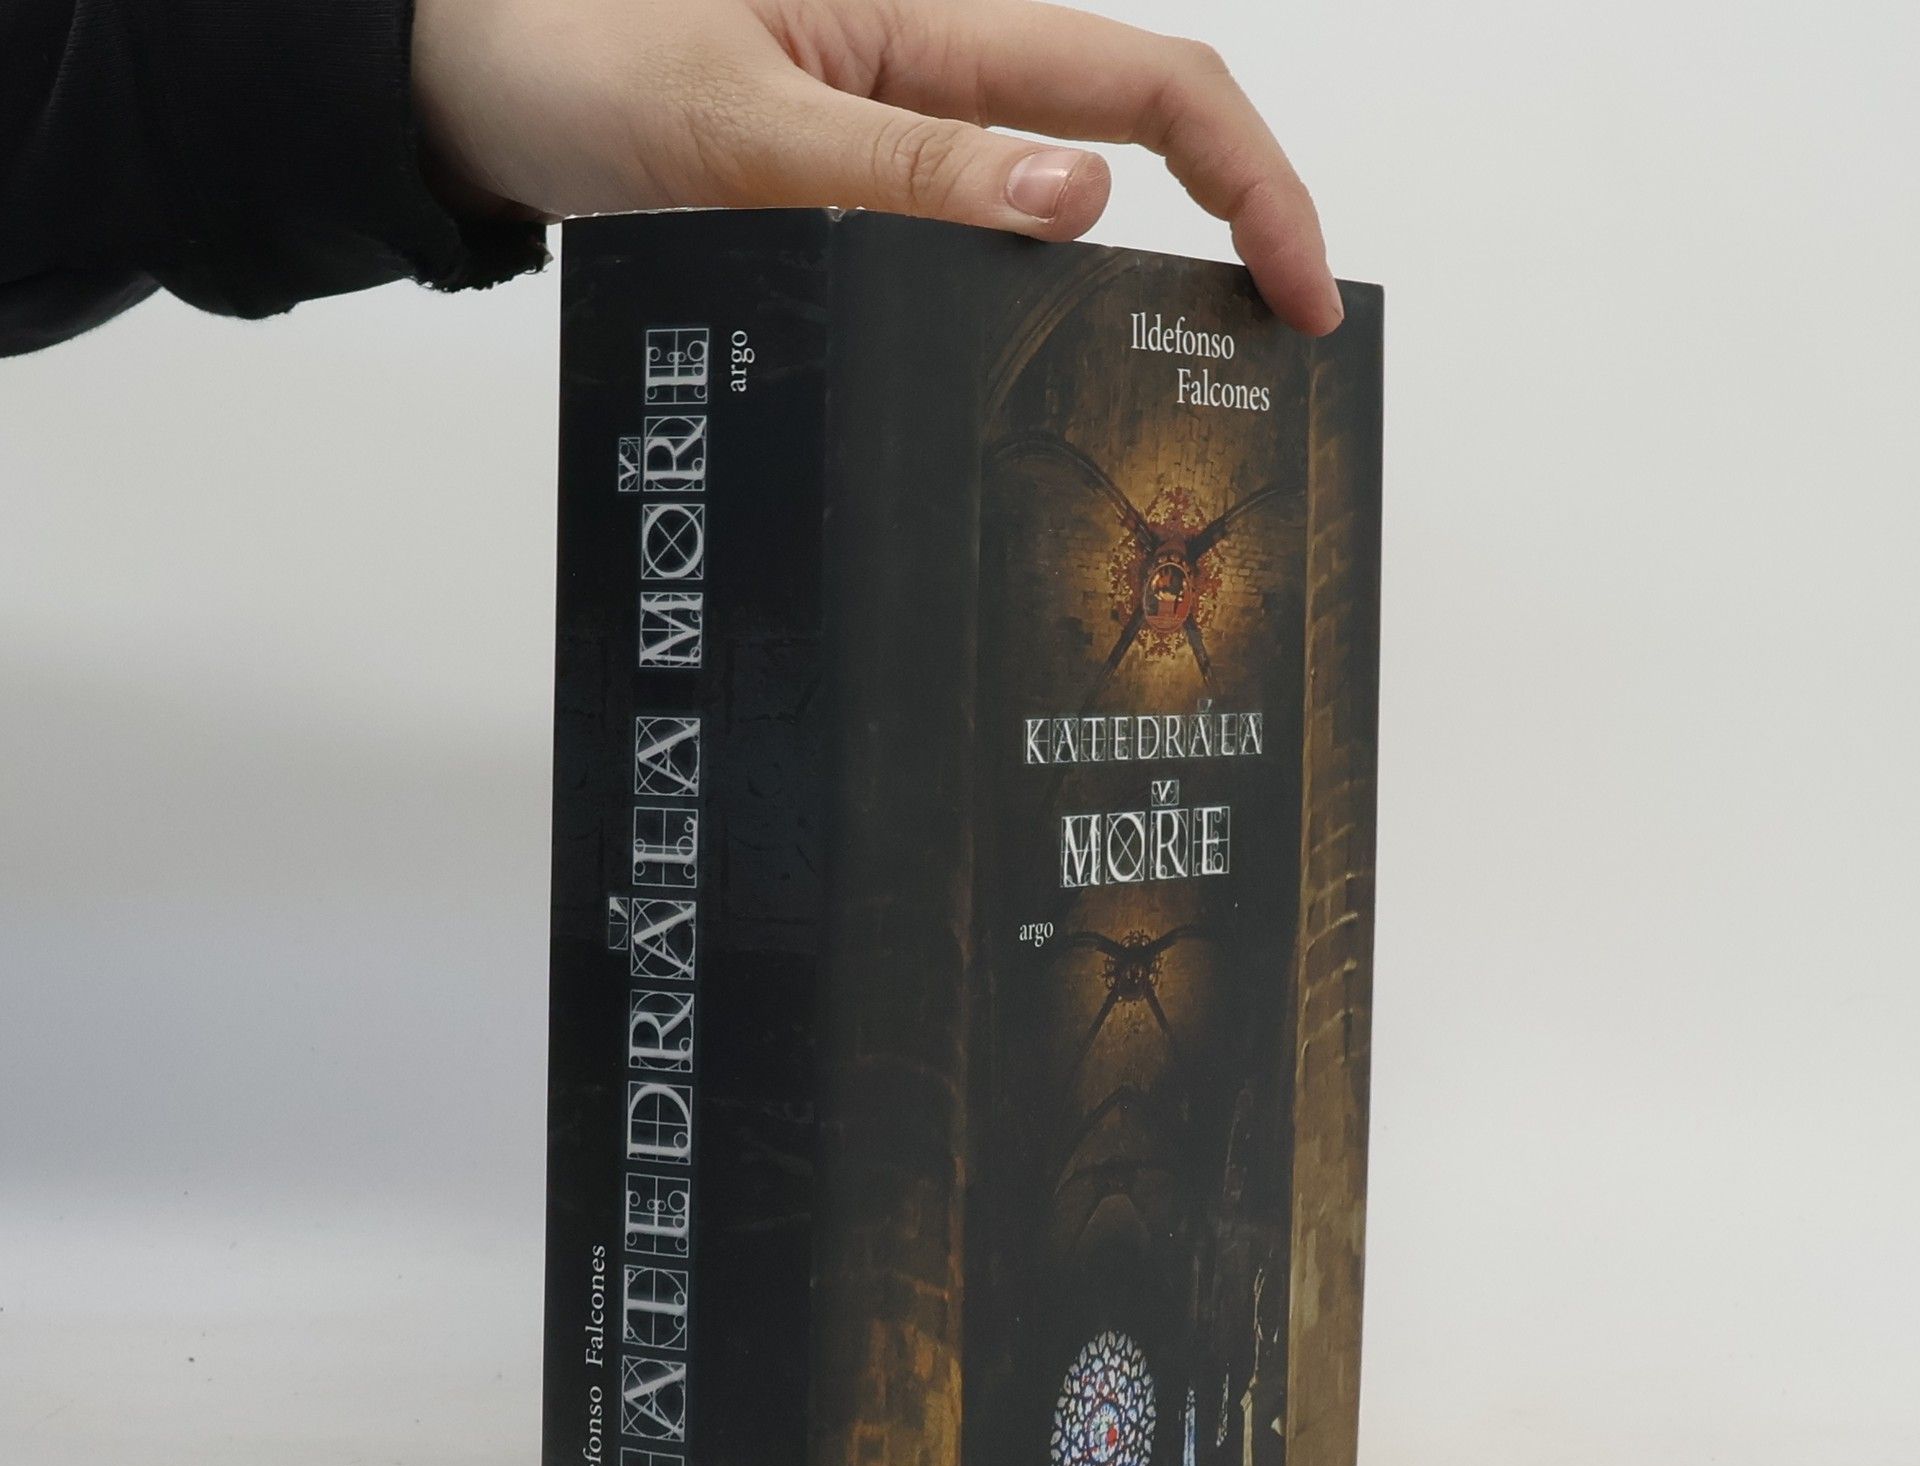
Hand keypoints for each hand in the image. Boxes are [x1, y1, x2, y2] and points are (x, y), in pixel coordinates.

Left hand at [410, 0, 1341, 332]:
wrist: (457, 74)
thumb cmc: (563, 55)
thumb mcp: (741, 127)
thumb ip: (908, 169)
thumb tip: (1074, 205)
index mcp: (930, 20)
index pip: (1154, 88)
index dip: (1255, 183)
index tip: (1299, 293)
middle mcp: (934, 61)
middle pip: (1144, 123)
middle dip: (1235, 222)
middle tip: (1265, 354)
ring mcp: (900, 115)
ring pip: (1071, 175)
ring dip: (1150, 258)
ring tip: (1185, 367)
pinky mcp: (860, 165)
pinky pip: (985, 213)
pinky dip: (1044, 279)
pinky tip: (1051, 342)